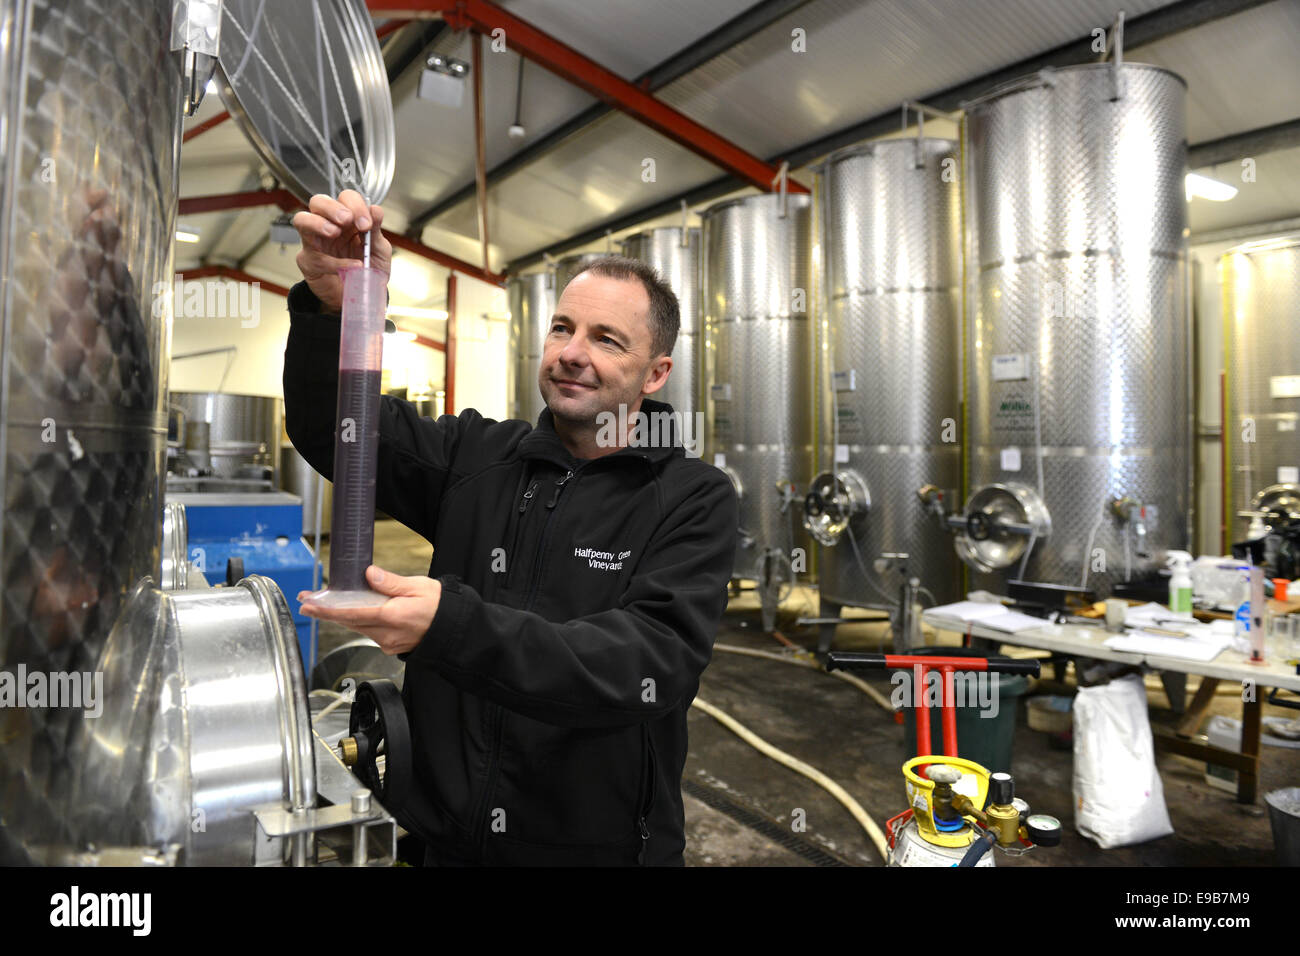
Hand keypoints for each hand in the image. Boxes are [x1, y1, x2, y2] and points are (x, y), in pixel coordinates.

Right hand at [291, 189, 391, 311]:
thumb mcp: (379, 250)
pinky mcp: (308, 261)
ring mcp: (315, 242)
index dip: (355, 205)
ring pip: (302, 219)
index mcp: (348, 219)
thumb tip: (376, 210)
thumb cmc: (368, 270)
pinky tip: (351, 267)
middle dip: (332, 207)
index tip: (367, 223)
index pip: (345, 198)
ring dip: (317, 223)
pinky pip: (315, 257)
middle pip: (318, 201)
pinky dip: (334, 262)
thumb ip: (376, 231)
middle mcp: (329, 225)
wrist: (362, 297)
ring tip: (334, 232)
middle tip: (346, 220)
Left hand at [298, 566, 440, 654]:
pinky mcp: (391, 645)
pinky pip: (369, 631)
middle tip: (308, 602)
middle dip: (327, 612)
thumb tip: (369, 574)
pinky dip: (359, 620)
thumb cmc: (441, 607)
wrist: (455, 630)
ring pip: (358, 626)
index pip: (352, 613)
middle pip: (349, 621)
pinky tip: (355, 611)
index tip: (310, 605)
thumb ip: (392, 582)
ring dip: (342, 616)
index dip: (327, 610)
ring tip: (326, 604)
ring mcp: (388, 642)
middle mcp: (387, 633)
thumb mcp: (419, 586)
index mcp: (392, 616)